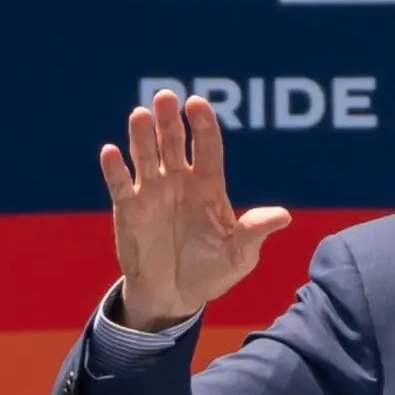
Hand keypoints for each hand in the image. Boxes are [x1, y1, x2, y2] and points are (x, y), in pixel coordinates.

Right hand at [100, 90, 292, 331]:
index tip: (197, 104)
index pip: (207, 146)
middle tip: (165, 97)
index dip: (203, 124)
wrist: (175, 297)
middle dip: (169, 120)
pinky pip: (120, 183)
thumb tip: (284, 216)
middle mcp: (179, 180)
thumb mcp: (239, 255)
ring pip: (145, 155)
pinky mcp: (129, 208)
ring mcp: (152, 191)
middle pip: (173, 141)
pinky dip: (114, 168)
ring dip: (141, 135)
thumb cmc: (211, 272)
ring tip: (139, 115)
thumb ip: (254, 232)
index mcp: (208, 185)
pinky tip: (110, 152)